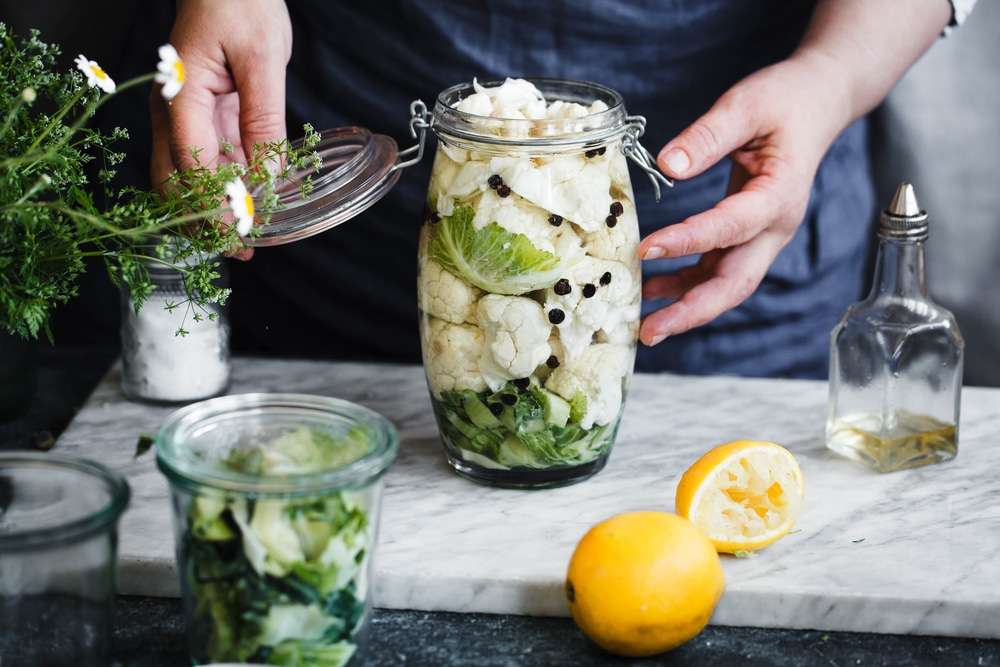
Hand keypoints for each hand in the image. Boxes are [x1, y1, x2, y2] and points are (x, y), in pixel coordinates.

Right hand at [150, 0, 291, 257]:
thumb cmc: (240, 2)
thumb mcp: (263, 60)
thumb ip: (264, 120)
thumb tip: (269, 175)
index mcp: (181, 98)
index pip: (192, 168)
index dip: (216, 207)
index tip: (242, 235)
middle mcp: (174, 112)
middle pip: (176, 182)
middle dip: (205, 221)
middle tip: (241, 252)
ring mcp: (184, 114)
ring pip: (188, 176)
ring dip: (213, 210)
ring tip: (246, 241)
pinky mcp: (202, 113)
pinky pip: (207, 158)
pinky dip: (226, 185)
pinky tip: (250, 202)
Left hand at [637, 56, 844, 345]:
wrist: (817, 103)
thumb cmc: (786, 100)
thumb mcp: (746, 105)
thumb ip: (708, 136)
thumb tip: (668, 165)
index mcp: (779, 195)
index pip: (729, 227)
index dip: (687, 241)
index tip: (645, 249)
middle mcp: (775, 227)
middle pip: (736, 282)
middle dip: (692, 311)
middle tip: (650, 331)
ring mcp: (763, 236)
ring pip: (727, 285)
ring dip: (687, 308)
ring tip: (646, 325)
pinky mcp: (748, 235)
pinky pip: (718, 270)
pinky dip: (687, 284)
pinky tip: (653, 289)